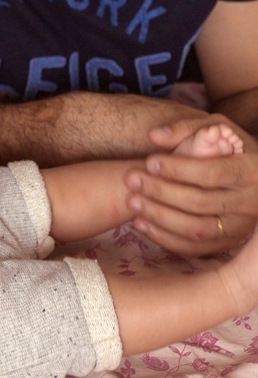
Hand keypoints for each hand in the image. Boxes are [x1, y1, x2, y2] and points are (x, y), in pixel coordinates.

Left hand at [125, 116, 257, 255]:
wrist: (247, 176)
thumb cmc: (227, 147)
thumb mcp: (217, 128)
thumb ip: (187, 128)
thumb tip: (155, 136)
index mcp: (252, 170)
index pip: (214, 174)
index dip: (179, 169)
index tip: (150, 161)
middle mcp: (252, 202)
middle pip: (202, 203)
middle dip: (161, 191)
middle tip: (132, 179)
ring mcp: (240, 228)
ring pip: (197, 230)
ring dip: (159, 217)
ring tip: (132, 200)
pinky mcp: (226, 244)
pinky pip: (193, 249)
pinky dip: (163, 238)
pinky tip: (139, 222)